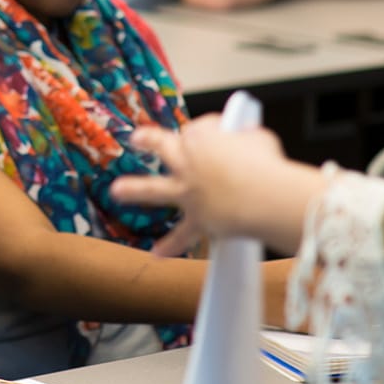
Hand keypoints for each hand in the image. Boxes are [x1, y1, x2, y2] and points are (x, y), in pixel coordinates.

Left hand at [114, 116, 323, 255]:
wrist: (264, 196)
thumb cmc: (266, 164)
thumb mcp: (257, 138)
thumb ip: (246, 140)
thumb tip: (246, 143)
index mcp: (201, 138)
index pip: (198, 129)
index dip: (210, 131)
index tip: (223, 134)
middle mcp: (188, 163)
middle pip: (163, 146)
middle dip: (148, 140)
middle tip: (137, 138)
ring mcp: (189, 192)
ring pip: (154, 189)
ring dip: (134, 190)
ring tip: (117, 191)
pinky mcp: (197, 218)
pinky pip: (181, 235)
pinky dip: (170, 245)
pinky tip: (157, 253)